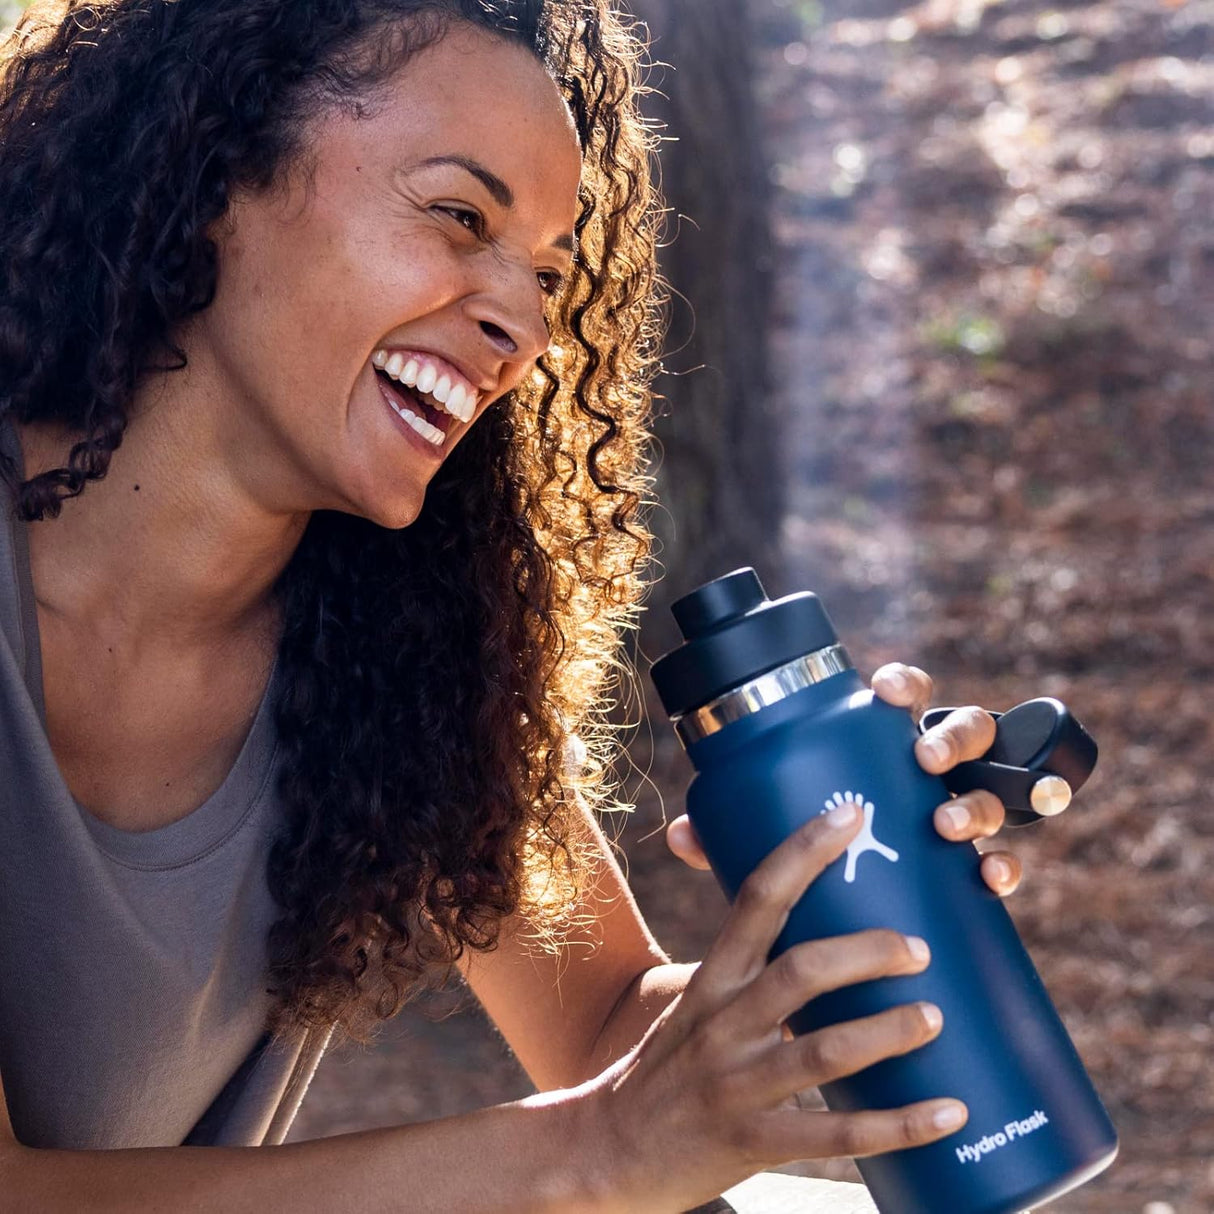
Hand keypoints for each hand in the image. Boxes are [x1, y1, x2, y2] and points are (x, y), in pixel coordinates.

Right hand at [586, 807, 968, 1212]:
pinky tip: (949, 1114)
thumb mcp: (694, 1004)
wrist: (605, 1152)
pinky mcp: (751, 1143)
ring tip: (934, 1018)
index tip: (849, 814)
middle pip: (801, 971)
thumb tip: (814, 937)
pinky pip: (835, 1134)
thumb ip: (745, 972)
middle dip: (866, 951)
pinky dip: (898, 1124)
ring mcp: (737, 1085)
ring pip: (822, 1051)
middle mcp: (723, 1023)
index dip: (805, 851)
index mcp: (712, 978)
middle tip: (919, 948)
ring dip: (887, 1032)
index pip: (758, 897)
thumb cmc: (663, 1068)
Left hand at [666, 661, 1022, 898]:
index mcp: (882, 748)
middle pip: (964, 733)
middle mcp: (930, 775)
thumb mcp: (774, 840)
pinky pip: (1005, 858)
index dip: (904, 684)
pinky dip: (1006, 866)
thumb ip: (732, 832)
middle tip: (926, 759)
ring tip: (945, 825)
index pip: (904, 698)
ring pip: (991, 790)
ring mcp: (958, 816)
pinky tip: (991, 878)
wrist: (846, 932)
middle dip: (953, 737)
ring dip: (976, 801)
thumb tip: (681, 835)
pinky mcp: (976, 868)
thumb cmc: (810, 861)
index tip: (887, 692)